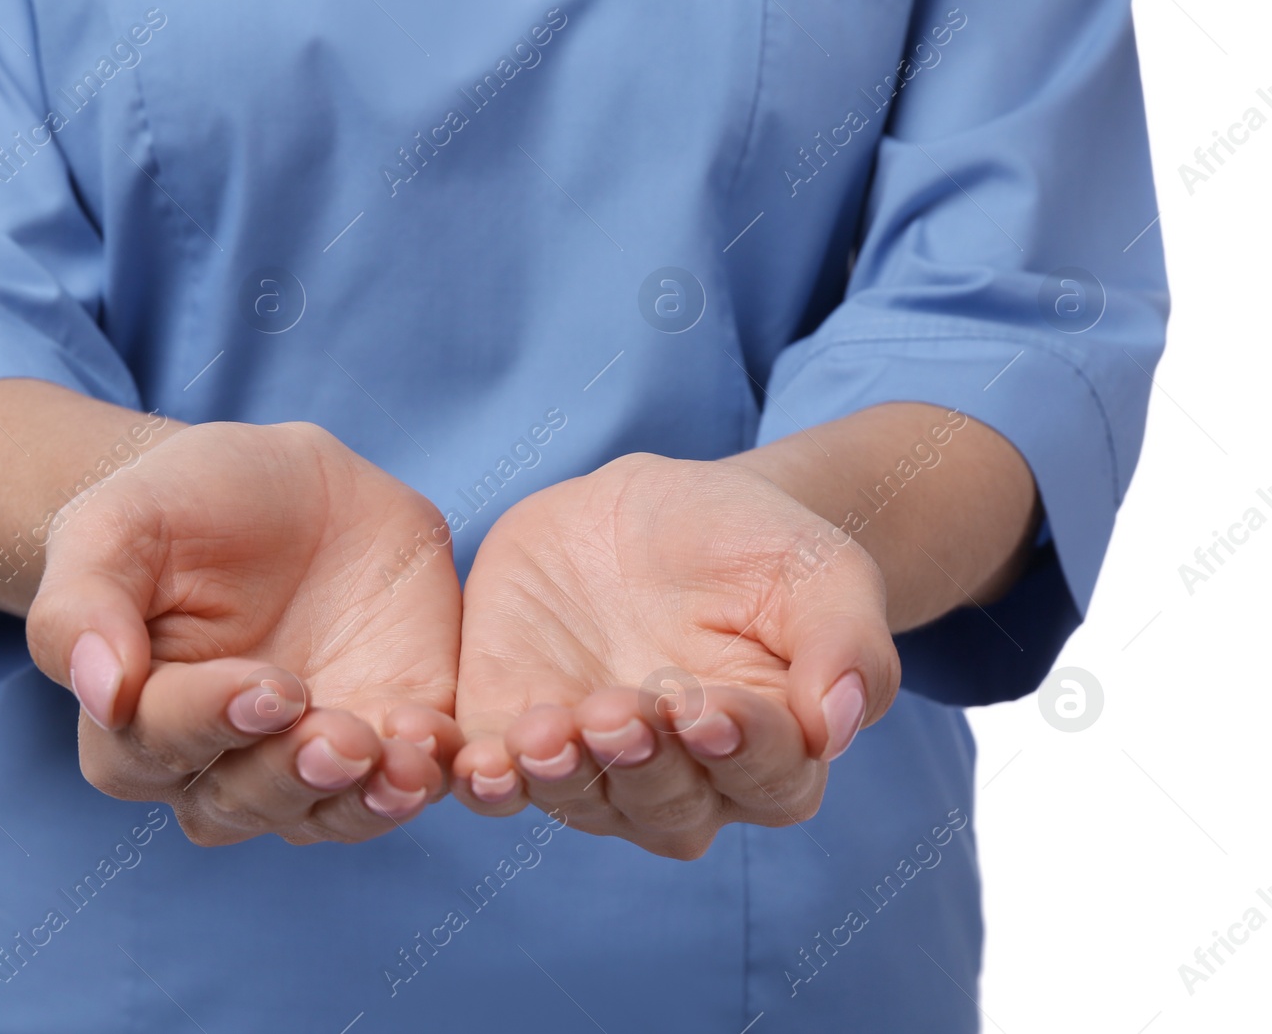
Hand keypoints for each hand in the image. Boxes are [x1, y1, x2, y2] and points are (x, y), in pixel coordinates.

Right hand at [25, 421, 462, 845]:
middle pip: (245, 802)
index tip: (265, 685)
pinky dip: (428, 772)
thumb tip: (96, 691)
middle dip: (293, 775)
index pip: (158, 747)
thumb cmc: (180, 505)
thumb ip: (84, 604)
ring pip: (330, 812)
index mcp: (140, 719)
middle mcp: (224, 760)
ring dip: (364, 798)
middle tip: (338, 738)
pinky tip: (439, 746)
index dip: (210, 723)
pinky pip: (410, 777)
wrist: (286, 483)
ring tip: (401, 763)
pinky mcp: (395, 730)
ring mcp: (314, 754)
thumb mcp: (116, 525)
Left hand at [450, 453, 899, 858]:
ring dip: (561, 777)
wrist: (657, 513)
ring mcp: (593, 768)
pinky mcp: (513, 733)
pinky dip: (481, 777)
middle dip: (642, 763)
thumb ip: (847, 646)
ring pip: (579, 800)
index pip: (766, 774)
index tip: (710, 707)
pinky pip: (495, 776)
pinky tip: (470, 764)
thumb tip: (840, 724)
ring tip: (548, 734)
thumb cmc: (757, 549)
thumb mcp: (822, 572)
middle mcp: (681, 782)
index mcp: (771, 754)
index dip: (740, 747)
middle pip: (666, 801)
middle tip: (622, 714)